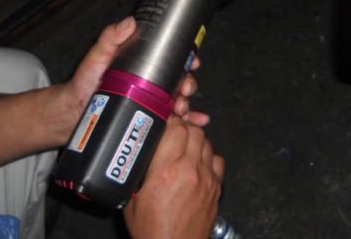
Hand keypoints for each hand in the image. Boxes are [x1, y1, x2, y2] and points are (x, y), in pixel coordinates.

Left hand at [49, 17, 208, 145]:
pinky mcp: (148, 118)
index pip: (171, 58)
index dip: (186, 58)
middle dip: (188, 83)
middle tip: (185, 88)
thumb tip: (129, 22)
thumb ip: (109, 38)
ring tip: (182, 109)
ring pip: (179, 99)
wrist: (70, 115)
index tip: (193, 61)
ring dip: (188, 103)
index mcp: (142, 65)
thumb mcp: (96, 57)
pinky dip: (189, 120)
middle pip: (179, 79)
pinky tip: (197, 122)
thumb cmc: (82, 83)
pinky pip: (173, 120)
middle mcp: (150, 82)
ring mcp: (150, 101)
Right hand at [123, 115, 224, 238]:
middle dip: (183, 128)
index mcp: (165, 171)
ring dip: (195, 141)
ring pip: (207, 142)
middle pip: (194, 131)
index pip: (175, 128)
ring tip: (184, 148)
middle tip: (173, 134)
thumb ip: (139, 168)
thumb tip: (143, 146)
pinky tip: (198, 164)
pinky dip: (208, 157)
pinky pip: (217, 160)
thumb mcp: (133, 197)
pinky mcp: (216, 188)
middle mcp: (189, 171)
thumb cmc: (151, 229)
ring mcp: (206, 179)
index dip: (169, 121)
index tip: (164, 123)